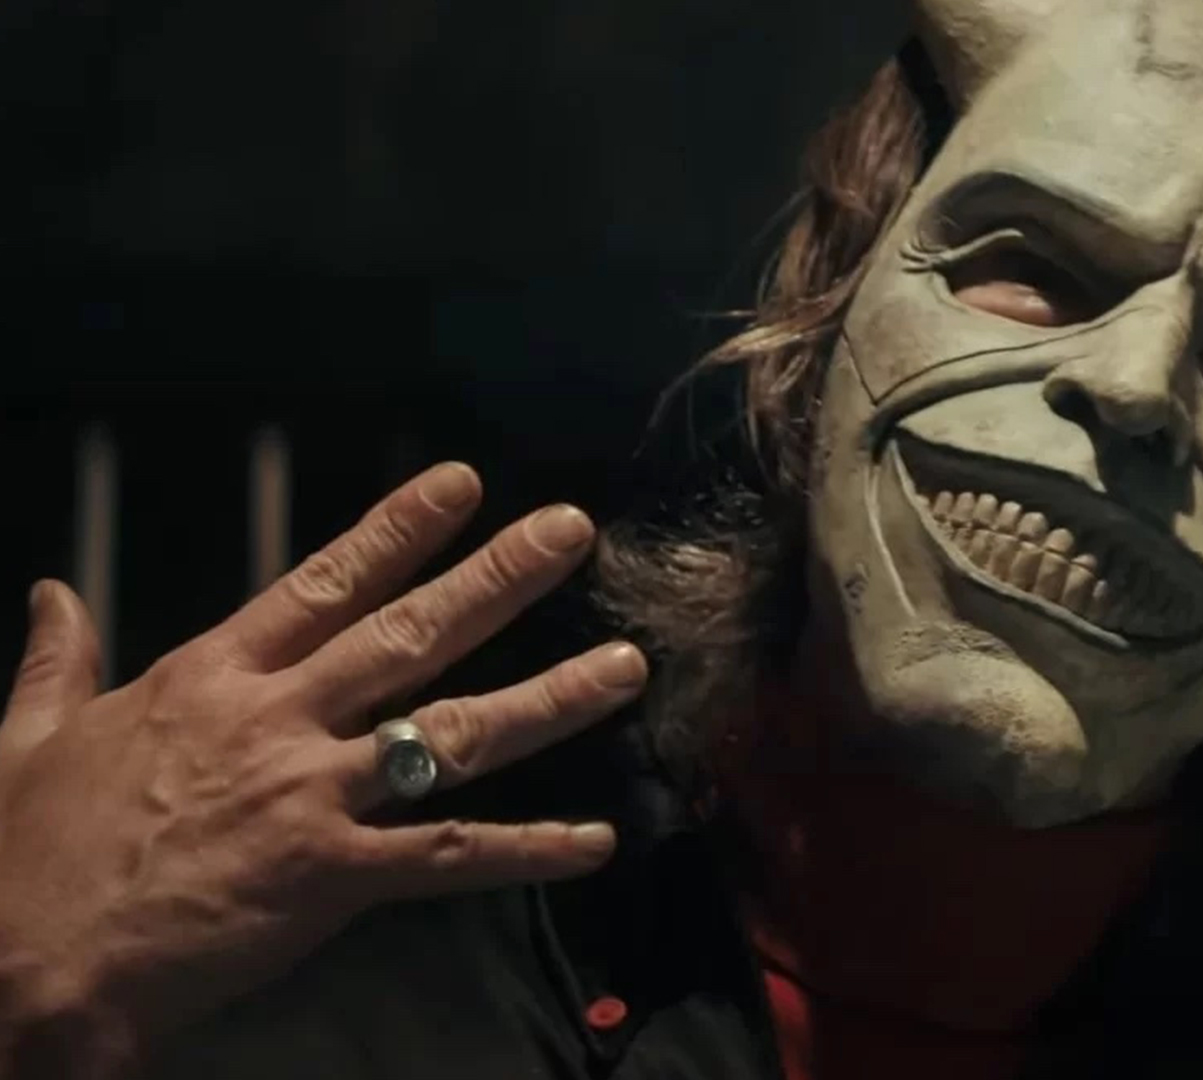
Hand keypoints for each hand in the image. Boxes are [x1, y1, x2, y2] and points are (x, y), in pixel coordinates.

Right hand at [0, 464, 645, 1079]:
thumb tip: (49, 595)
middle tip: (572, 532)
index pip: (322, 584)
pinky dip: (528, 850)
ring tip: (627, 666)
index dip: (397, 531)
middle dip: (499, 579)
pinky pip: (451, 859)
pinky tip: (596, 841)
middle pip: (410, 635)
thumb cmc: (24, 859)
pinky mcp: (333, 878)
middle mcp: (277, 722)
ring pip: (454, 735)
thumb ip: (56, 665)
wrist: (24, 968)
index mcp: (211, 680)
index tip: (463, 485)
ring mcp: (313, 798)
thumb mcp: (28, 743)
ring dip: (549, 699)